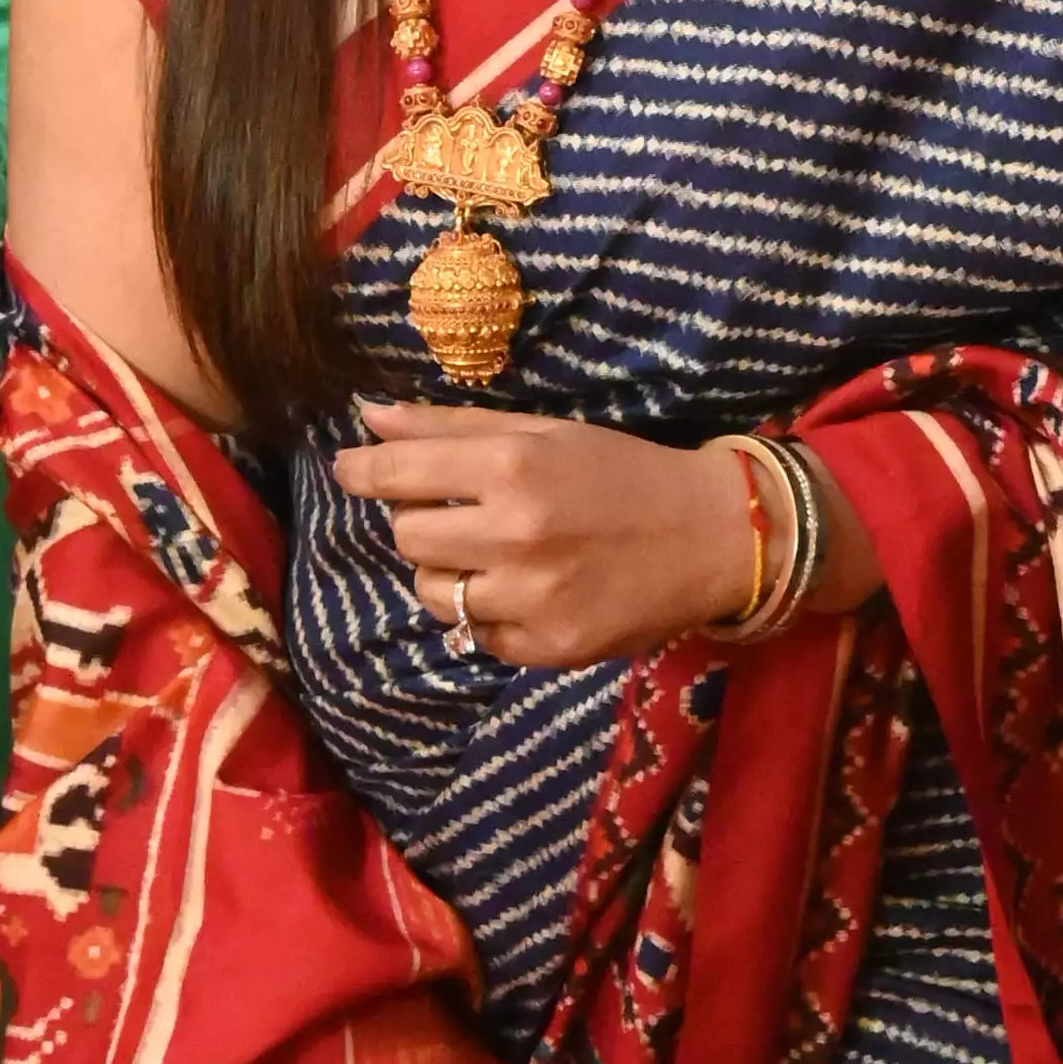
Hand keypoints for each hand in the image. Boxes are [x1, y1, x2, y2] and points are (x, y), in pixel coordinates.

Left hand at [336, 400, 866, 670]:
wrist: (712, 536)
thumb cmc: (622, 472)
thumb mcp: (543, 432)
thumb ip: (450, 427)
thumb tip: (367, 416)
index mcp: (513, 469)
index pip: (396, 475)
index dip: (361, 472)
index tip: (350, 469)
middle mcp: (516, 536)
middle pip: (406, 538)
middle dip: (416, 521)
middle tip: (453, 511)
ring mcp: (532, 599)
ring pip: (432, 594)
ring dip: (445, 573)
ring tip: (491, 553)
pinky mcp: (548, 648)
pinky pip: (476, 635)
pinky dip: (486, 613)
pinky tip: (524, 588)